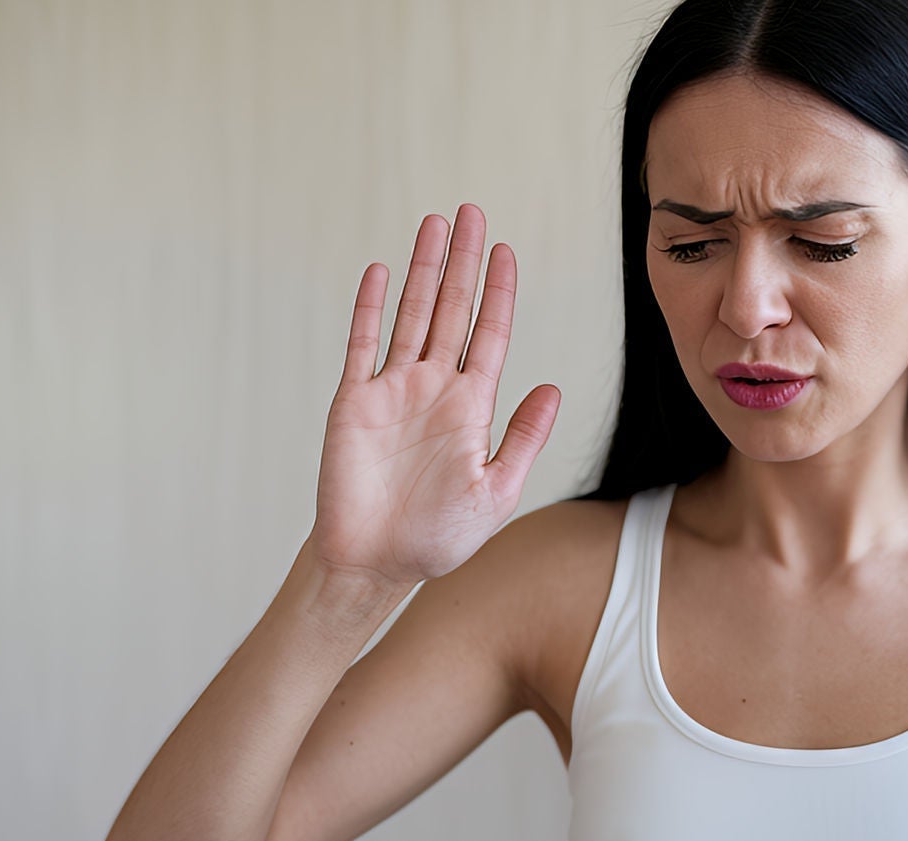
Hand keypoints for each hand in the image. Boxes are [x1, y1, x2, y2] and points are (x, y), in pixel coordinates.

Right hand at [310, 204, 559, 587]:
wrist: (376, 563)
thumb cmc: (439, 537)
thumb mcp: (496, 491)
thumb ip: (523, 438)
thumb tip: (553, 388)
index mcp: (472, 406)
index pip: (490, 334)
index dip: (499, 292)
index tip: (506, 250)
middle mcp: (434, 388)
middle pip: (452, 309)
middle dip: (463, 261)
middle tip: (471, 211)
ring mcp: (393, 391)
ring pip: (409, 314)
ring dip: (421, 270)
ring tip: (433, 224)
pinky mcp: (354, 402)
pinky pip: (362, 345)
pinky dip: (369, 307)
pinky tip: (379, 270)